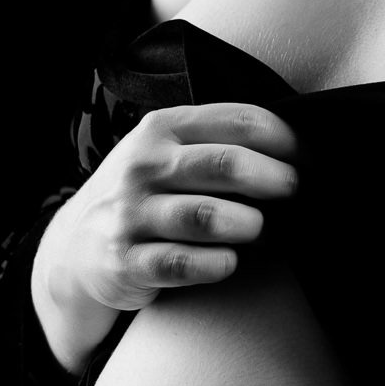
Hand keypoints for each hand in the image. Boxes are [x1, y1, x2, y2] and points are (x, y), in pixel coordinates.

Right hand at [33, 99, 297, 369]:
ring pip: (206, 215)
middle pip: (227, 164)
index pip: (240, 121)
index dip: (286, 141)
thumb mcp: (168, 151)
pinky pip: (181, 264)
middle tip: (296, 195)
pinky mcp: (125, 262)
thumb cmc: (145, 193)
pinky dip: (217, 264)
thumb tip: (300, 152)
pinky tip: (230, 262)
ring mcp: (131, 214)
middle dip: (276, 180)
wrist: (76, 247)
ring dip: (248, 224)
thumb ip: (221, 141)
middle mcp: (143, 166)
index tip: (308, 161)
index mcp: (162, 128)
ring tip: (259, 229)